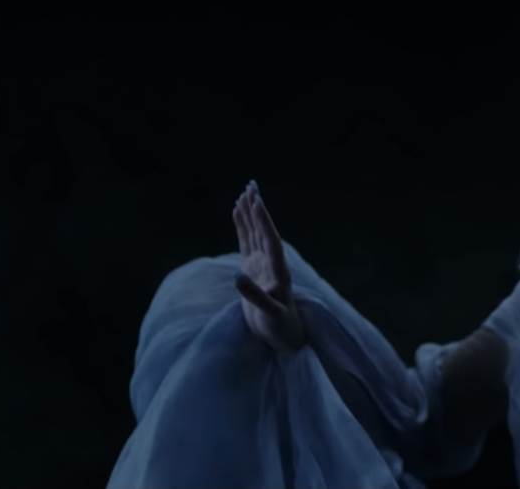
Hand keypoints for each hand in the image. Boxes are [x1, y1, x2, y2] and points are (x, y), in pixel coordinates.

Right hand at [232, 180, 304, 352]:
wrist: (282, 334)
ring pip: (255, 233)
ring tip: (245, 192)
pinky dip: (242, 226)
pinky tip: (237, 211)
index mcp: (278, 270)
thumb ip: (256, 296)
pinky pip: (246, 241)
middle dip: (257, 209)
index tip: (256, 202)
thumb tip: (237, 277)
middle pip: (263, 230)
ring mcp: (262, 264)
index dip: (263, 222)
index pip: (270, 240)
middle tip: (252, 185)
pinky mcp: (253, 268)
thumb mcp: (270, 314)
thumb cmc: (279, 327)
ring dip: (250, 213)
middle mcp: (272, 262)